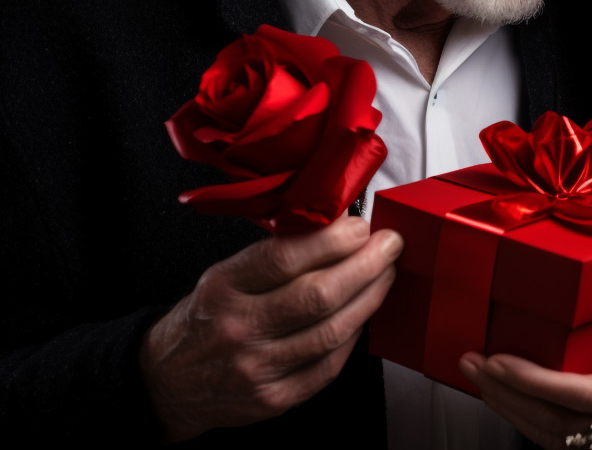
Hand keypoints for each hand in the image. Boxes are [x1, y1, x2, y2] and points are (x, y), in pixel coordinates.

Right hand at [139, 215, 401, 442]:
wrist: (168, 382)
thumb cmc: (208, 317)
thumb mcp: (224, 275)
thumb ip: (274, 254)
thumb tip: (338, 227)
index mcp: (223, 288)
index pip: (283, 258)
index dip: (332, 239)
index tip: (360, 225)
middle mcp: (239, 329)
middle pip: (318, 295)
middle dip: (366, 265)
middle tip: (389, 244)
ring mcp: (257, 369)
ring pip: (332, 330)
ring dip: (371, 297)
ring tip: (386, 274)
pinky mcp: (275, 399)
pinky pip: (331, 364)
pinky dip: (354, 334)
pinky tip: (364, 312)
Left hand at [460, 279, 591, 448]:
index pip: (577, 394)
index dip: (534, 381)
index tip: (500, 360)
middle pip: (548, 418)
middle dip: (504, 392)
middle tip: (471, 361)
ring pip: (545, 434)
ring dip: (506, 407)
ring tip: (477, 376)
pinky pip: (553, 441)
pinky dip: (523, 420)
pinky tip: (505, 399)